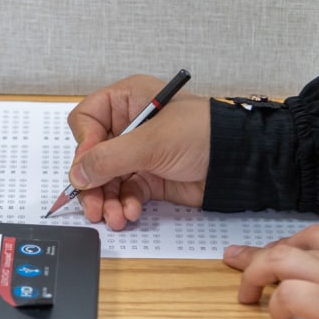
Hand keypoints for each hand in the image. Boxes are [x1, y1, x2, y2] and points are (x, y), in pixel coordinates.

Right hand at [67, 74, 210, 229]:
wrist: (241, 162)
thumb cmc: (205, 133)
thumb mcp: (152, 142)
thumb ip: (110, 158)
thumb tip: (77, 175)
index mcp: (127, 101)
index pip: (86, 120)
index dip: (84, 145)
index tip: (88, 167)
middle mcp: (128, 127)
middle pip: (92, 157)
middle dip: (92, 184)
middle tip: (93, 206)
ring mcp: (138, 154)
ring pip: (106, 180)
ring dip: (106, 201)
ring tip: (114, 217)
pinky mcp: (149, 178)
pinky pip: (124, 193)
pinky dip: (123, 205)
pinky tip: (130, 213)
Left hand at [222, 224, 318, 318]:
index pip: (312, 235)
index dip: (283, 245)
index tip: (266, 254)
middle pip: (287, 245)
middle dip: (255, 256)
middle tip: (235, 264)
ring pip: (278, 261)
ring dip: (254, 277)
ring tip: (248, 297)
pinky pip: (287, 296)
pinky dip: (276, 309)